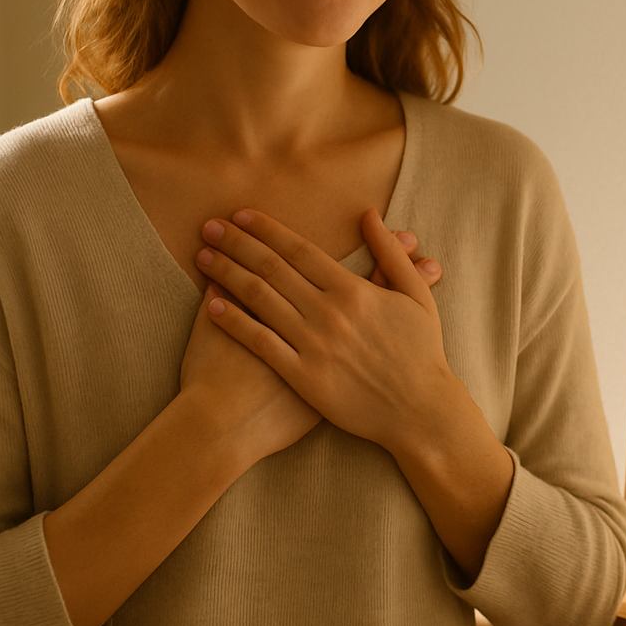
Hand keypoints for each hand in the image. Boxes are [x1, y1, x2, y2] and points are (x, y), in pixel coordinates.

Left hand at [196, 209, 460, 453]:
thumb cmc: (421, 353)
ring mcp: (313, 345)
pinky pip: (261, 343)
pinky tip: (213, 305)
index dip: (266, 229)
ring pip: (259, 300)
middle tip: (210, 226)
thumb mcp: (416, 296)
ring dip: (227, 274)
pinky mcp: (303, 377)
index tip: (240, 215)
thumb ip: (390, 253)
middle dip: (236, 243)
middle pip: (272, 268)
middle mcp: (328, 312)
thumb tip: (369, 215)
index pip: (299, 249)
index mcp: (354, 290)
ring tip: (203, 257)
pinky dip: (234, 322)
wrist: (419, 411)